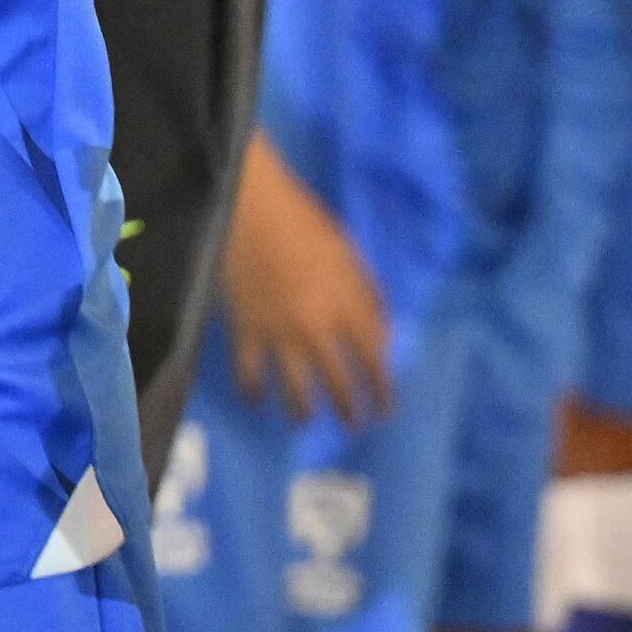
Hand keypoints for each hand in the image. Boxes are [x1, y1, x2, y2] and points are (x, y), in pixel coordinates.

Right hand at [216, 147, 391, 426]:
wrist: (252, 206)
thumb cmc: (306, 223)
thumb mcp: (351, 255)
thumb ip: (369, 297)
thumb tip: (382, 336)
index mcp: (347, 305)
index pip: (374, 361)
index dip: (383, 390)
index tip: (386, 408)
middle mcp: (317, 327)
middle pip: (339, 383)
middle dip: (350, 411)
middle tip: (353, 424)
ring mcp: (279, 332)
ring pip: (296, 390)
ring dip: (304, 413)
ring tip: (306, 421)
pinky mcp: (246, 330)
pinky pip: (249, 374)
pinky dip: (253, 392)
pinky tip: (257, 401)